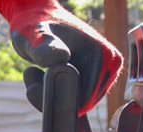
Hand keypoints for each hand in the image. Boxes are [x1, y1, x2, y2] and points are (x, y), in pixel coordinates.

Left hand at [0, 0, 122, 115]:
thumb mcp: (34, 33)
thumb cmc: (34, 23)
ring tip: (34, 74)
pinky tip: (42, 76)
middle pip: (84, 103)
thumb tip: (61, 58)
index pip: (84, 98)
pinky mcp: (98, 79)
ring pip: (80, 103)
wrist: (38, 16)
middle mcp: (112, 66)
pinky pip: (78, 98)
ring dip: (53, 94)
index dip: (55, 97)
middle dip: (53, 95)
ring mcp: (107, 74)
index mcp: (105, 56)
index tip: (31, 81)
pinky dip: (57, 92)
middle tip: (30, 74)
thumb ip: (44, 46)